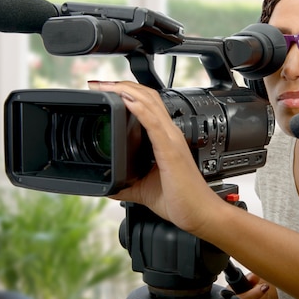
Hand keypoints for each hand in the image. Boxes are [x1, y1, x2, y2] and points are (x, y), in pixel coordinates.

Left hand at [88, 80, 223, 233]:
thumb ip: (127, 183)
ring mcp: (171, 140)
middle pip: (147, 96)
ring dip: (126, 90)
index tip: (104, 92)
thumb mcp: (143, 188)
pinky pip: (154, 122)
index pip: (147, 105)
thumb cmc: (180, 201)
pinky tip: (127, 101)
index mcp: (164, 139)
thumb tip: (110, 185)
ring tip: (106, 86)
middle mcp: (169, 134)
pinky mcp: (170, 150)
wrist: (200, 214)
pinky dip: (140, 108)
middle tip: (98, 83)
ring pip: (150, 102)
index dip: (126, 92)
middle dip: (121, 85)